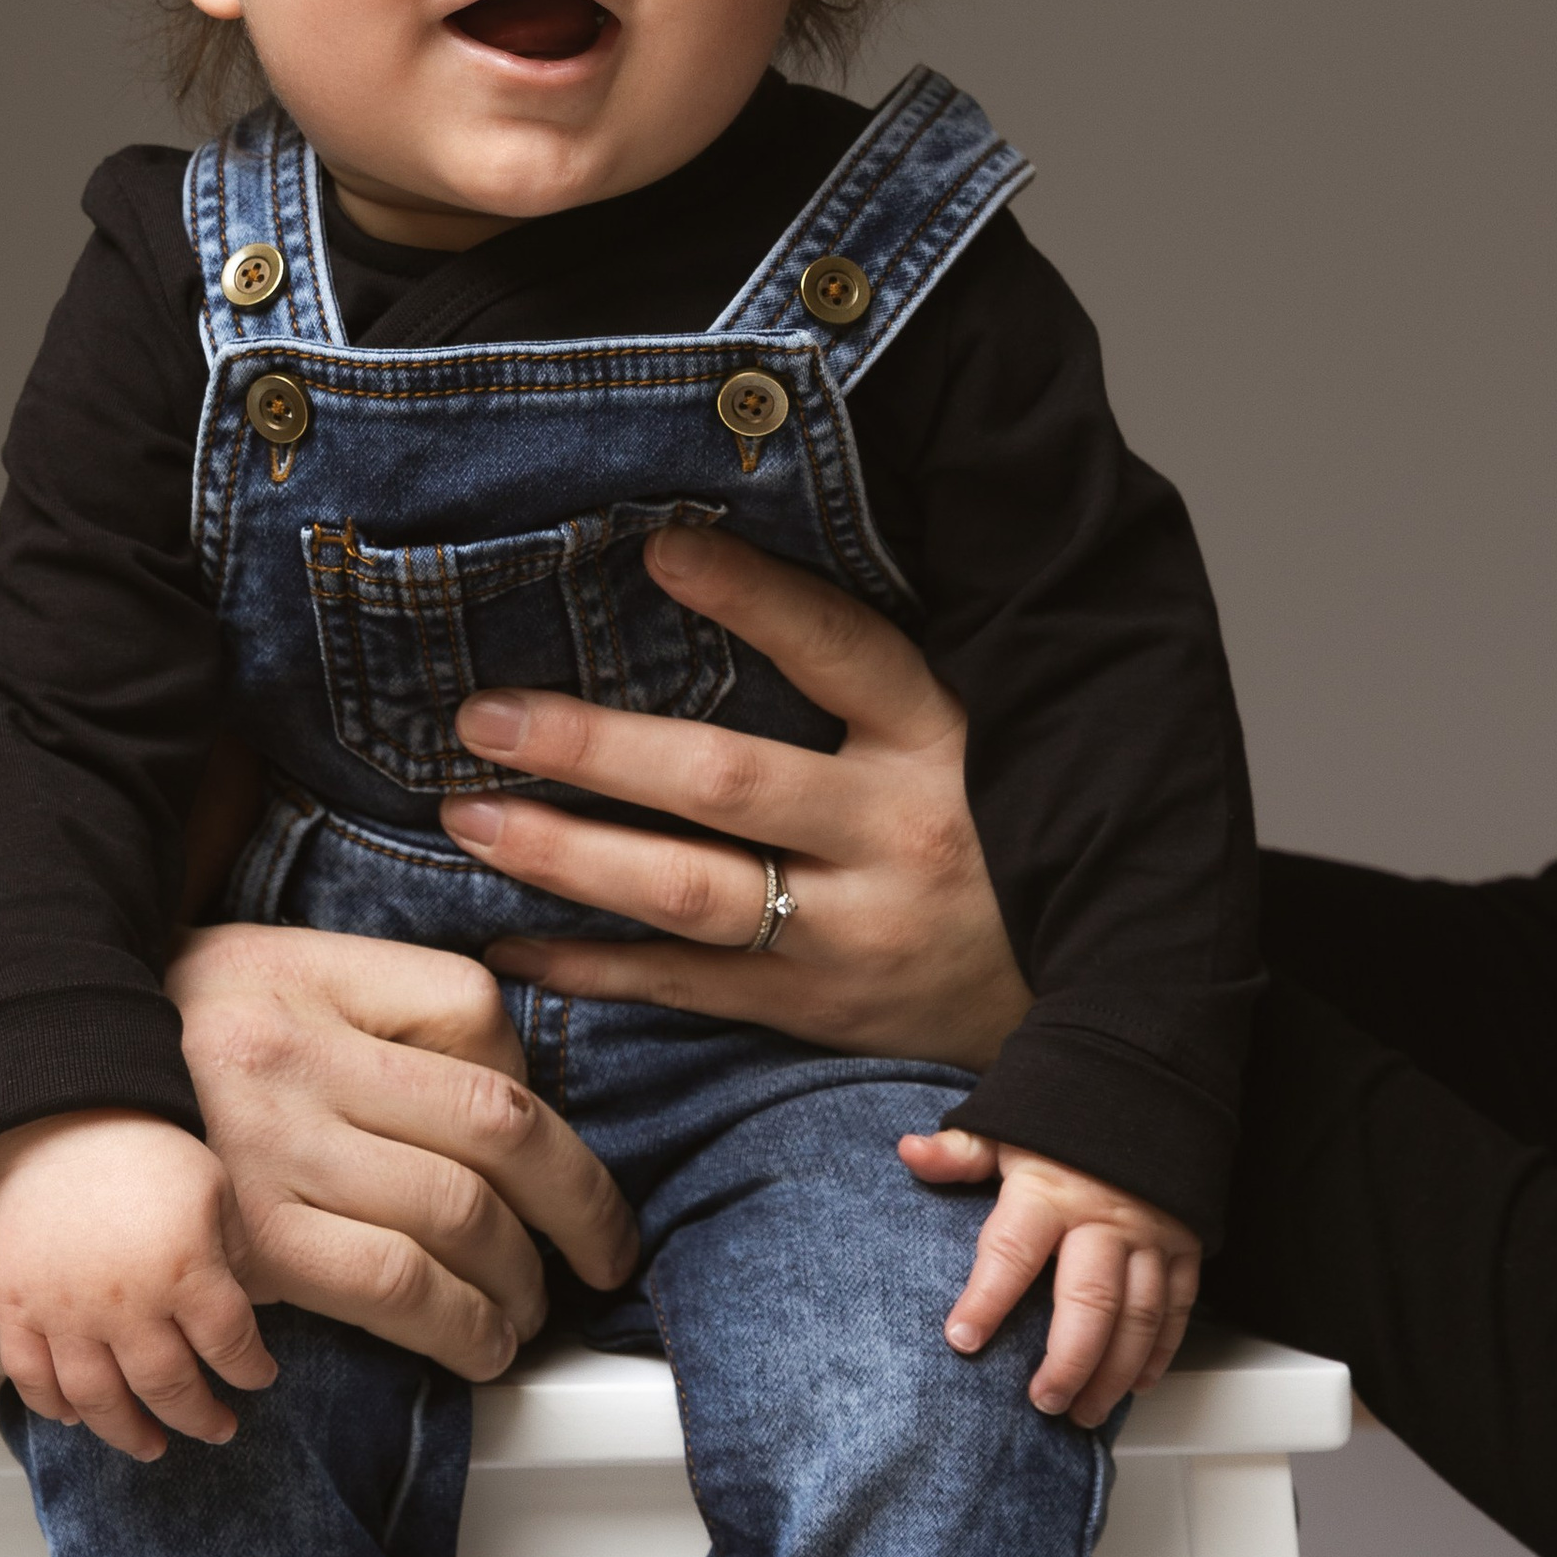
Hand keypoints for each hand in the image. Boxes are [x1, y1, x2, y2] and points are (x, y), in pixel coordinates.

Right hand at [0, 1109, 272, 1461]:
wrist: (59, 1115)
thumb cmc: (147, 1148)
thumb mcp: (215, 1189)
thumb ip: (236, 1254)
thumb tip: (246, 1309)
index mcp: (185, 1269)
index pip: (230, 1346)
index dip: (251, 1370)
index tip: (259, 1377)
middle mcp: (126, 1302)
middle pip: (169, 1386)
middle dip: (200, 1416)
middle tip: (218, 1428)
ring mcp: (65, 1310)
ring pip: (99, 1400)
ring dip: (129, 1433)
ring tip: (151, 1447)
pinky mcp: (17, 1306)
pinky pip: (30, 1376)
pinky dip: (51, 1406)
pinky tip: (75, 1418)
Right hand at [168, 923, 637, 1379]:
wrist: (2, 1123)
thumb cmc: (128, 1056)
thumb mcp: (237, 974)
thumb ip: (350, 1002)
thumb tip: (480, 1062)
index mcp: (299, 973)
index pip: (469, 1006)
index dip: (529, 1077)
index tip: (539, 1135)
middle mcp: (295, 1053)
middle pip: (495, 1121)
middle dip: (580, 1199)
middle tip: (605, 1245)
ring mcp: (273, 1151)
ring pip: (461, 1214)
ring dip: (523, 1277)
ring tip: (534, 1306)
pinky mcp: (251, 1247)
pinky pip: (396, 1287)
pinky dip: (460, 1324)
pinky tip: (478, 1341)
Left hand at [437, 528, 1026, 1070]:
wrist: (1089, 995)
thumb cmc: (1003, 831)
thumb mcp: (973, 730)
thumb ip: (873, 672)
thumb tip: (720, 566)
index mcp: (940, 740)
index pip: (841, 650)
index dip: (752, 599)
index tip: (661, 546)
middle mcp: (895, 834)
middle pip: (727, 783)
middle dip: (594, 748)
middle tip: (482, 718)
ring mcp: (854, 933)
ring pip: (691, 893)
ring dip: (567, 855)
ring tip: (467, 819)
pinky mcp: (819, 1009)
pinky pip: (687, 989)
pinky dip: (592, 969)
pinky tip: (510, 944)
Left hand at [903, 1131, 1200, 1427]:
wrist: (1147, 1081)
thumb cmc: (1068, 1114)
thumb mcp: (1008, 1125)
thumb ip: (960, 1152)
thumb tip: (910, 1152)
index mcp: (1051, 1190)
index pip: (1012, 1252)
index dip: (986, 1299)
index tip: (961, 1339)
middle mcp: (1105, 1218)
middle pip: (1089, 1304)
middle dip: (1066, 1362)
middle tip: (1041, 1402)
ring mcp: (1151, 1234)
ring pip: (1138, 1318)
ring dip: (1113, 1373)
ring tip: (1083, 1409)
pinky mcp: (1185, 1245)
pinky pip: (1176, 1308)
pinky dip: (1159, 1352)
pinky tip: (1136, 1383)